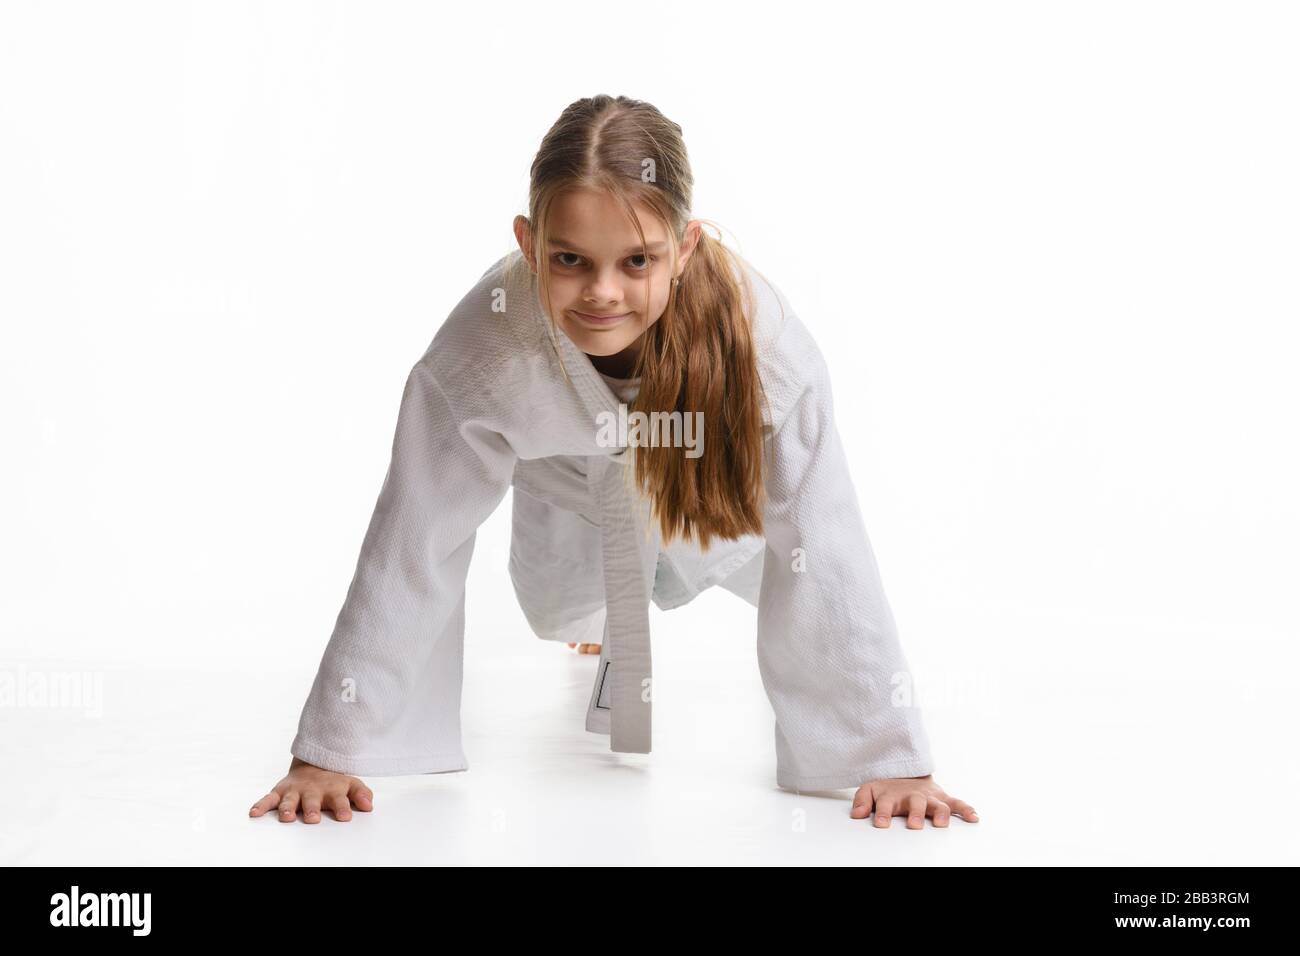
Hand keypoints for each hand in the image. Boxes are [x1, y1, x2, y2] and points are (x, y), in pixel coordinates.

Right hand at [249, 757, 374, 823]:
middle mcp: (312, 791)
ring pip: (289, 801)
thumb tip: (369, 805)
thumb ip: (361, 794)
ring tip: (286, 818)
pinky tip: (254, 813)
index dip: (342, 807)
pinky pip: (268, 799)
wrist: (313, 765)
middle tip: (312, 818)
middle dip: (311, 809)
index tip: (345, 816)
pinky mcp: (279, 792)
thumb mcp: (351, 785)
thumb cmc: (334, 782)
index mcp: (332, 790)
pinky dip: (260, 806)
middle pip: (312, 801)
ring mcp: (295, 792)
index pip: (339, 799)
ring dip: (287, 809)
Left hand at [850, 775, 977, 827]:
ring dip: (940, 813)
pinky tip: (973, 817)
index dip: (883, 814)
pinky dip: (966, 809)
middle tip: (914, 825)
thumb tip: (856, 814)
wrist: (907, 772)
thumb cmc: (888, 788)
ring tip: (941, 824)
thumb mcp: (870, 790)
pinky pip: (956, 803)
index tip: (881, 824)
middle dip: (916, 814)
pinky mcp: (942, 798)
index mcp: (893, 795)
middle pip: (916, 804)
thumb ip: (862, 801)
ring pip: (938, 804)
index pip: (886, 804)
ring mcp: (929, 797)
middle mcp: (913, 796)